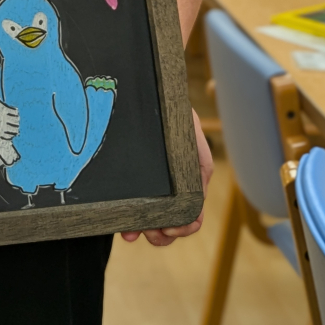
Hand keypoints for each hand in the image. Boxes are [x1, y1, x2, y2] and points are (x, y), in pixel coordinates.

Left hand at [120, 109, 212, 246]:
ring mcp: (159, 178)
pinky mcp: (141, 179)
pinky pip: (143, 206)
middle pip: (180, 214)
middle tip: (151, 235)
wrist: (132, 90)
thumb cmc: (162, 101)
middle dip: (167, 232)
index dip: (188, 221)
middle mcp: (178, 174)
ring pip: (161, 215)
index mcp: (192, 162)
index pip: (197, 201)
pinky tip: (126, 227)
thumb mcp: (183, 121)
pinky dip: (137, 219)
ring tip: (133, 233)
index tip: (169, 228)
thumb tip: (197, 182)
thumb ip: (192, 146)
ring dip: (151, 229)